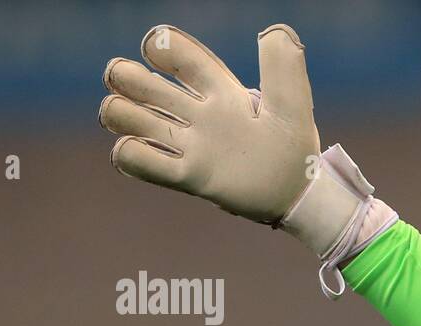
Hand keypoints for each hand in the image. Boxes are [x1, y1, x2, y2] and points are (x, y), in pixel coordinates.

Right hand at [99, 24, 319, 224]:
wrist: (300, 198)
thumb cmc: (296, 150)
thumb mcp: (294, 106)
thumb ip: (284, 69)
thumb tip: (274, 32)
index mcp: (221, 92)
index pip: (181, 56)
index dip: (161, 46)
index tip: (155, 49)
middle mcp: (199, 115)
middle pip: (142, 83)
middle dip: (125, 76)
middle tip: (135, 89)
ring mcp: (191, 146)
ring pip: (132, 118)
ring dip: (120, 114)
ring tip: (136, 122)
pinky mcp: (189, 178)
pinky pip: (145, 164)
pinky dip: (130, 154)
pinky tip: (136, 152)